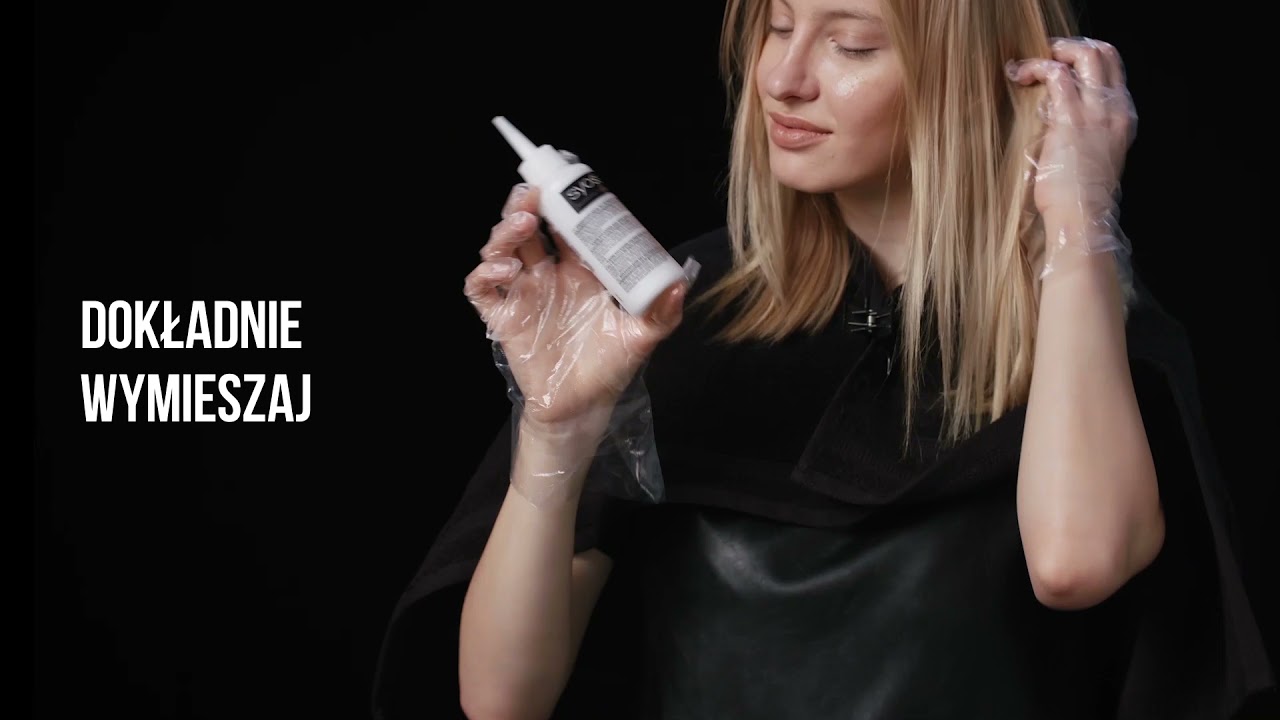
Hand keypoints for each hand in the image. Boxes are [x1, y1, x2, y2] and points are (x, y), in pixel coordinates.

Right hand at [463, 183, 688, 439]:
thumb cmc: (610, 366)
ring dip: (506, 230)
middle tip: (536, 193)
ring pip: (502, 249)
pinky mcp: (504, 318)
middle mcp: (548, 275)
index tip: (570, 185)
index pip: (567, 225)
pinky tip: (505, 271)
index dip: (564, 203)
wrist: (583, 406)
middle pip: (528, 227)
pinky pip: (482, 289)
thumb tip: (680, 284)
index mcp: (579, 270)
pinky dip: (485, 273)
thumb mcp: (641, 337)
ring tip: (523, 223)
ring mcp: (524, 294)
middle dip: (527, 203)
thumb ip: (661, 312)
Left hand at [1007, 37, 1136, 274]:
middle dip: (1072, 47)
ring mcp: (1096, 112)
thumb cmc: (1079, 198)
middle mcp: (1115, 110)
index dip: (1086, 60)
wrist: (1082, 217)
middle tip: (1045, 55)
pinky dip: (1036, 67)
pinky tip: (1019, 75)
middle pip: (1105, 54)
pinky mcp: (1071, 119)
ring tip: (1027, 66)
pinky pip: (1057, 74)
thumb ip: (1084, 136)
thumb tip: (1058, 124)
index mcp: (1122, 118)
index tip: (1060, 65)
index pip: (1113, 71)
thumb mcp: (1091, 160)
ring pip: (1085, 56)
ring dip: (1053, 53)